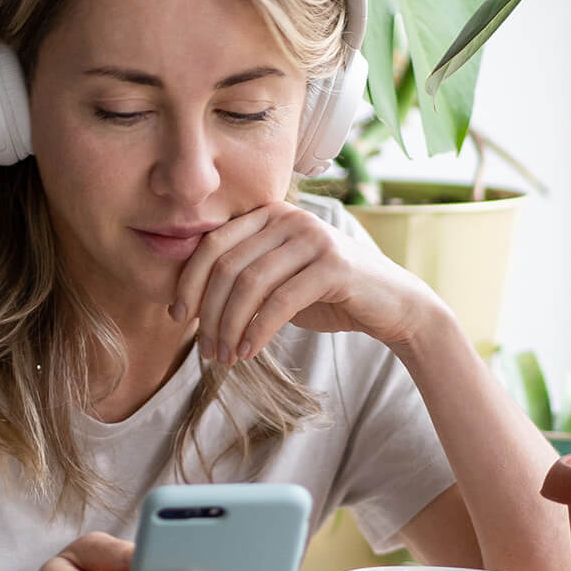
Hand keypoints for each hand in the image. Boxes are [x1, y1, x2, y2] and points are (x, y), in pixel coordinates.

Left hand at [167, 199, 437, 362]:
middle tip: (206, 348)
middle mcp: (290, 217)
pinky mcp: (334, 266)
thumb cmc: (329, 295)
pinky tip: (249, 352)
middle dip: (208, 311)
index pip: (213, 244)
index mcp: (270, 214)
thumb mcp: (277, 281)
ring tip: (225, 356)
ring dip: (230, 326)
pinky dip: (258, 330)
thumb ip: (242, 279)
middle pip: (227, 265)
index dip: (189, 282)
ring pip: (250, 284)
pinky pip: (280, 301)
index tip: (177, 317)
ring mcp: (314, 238)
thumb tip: (188, 302)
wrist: (393, 305)